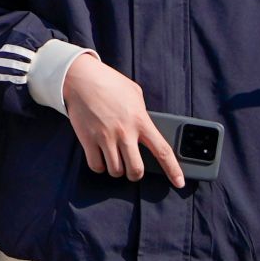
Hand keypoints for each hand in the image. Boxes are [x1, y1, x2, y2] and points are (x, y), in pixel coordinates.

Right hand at [62, 53, 183, 187]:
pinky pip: (96, 165)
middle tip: (132, 170)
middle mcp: (124, 133)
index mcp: (140, 121)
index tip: (178, 182)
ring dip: (117, 170)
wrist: (80, 78)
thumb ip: (142, 112)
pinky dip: (99, 167)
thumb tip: (145, 124)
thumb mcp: (135, 93)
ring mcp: (105, 138)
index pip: (162, 151)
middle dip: (136, 174)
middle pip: (136, 169)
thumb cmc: (108, 82)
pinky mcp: (87, 139)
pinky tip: (100, 159)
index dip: (173, 170)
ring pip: (116, 170)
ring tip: (115, 162)